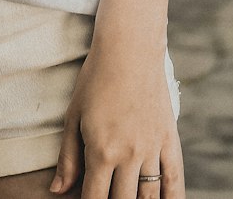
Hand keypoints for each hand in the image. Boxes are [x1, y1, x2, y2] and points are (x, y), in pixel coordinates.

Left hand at [49, 43, 183, 197]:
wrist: (129, 48)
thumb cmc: (95, 79)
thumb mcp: (73, 116)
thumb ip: (67, 157)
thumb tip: (57, 191)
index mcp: (101, 151)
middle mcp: (129, 155)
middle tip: (107, 196)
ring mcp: (152, 149)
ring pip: (148, 196)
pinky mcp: (169, 140)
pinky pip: (174, 179)